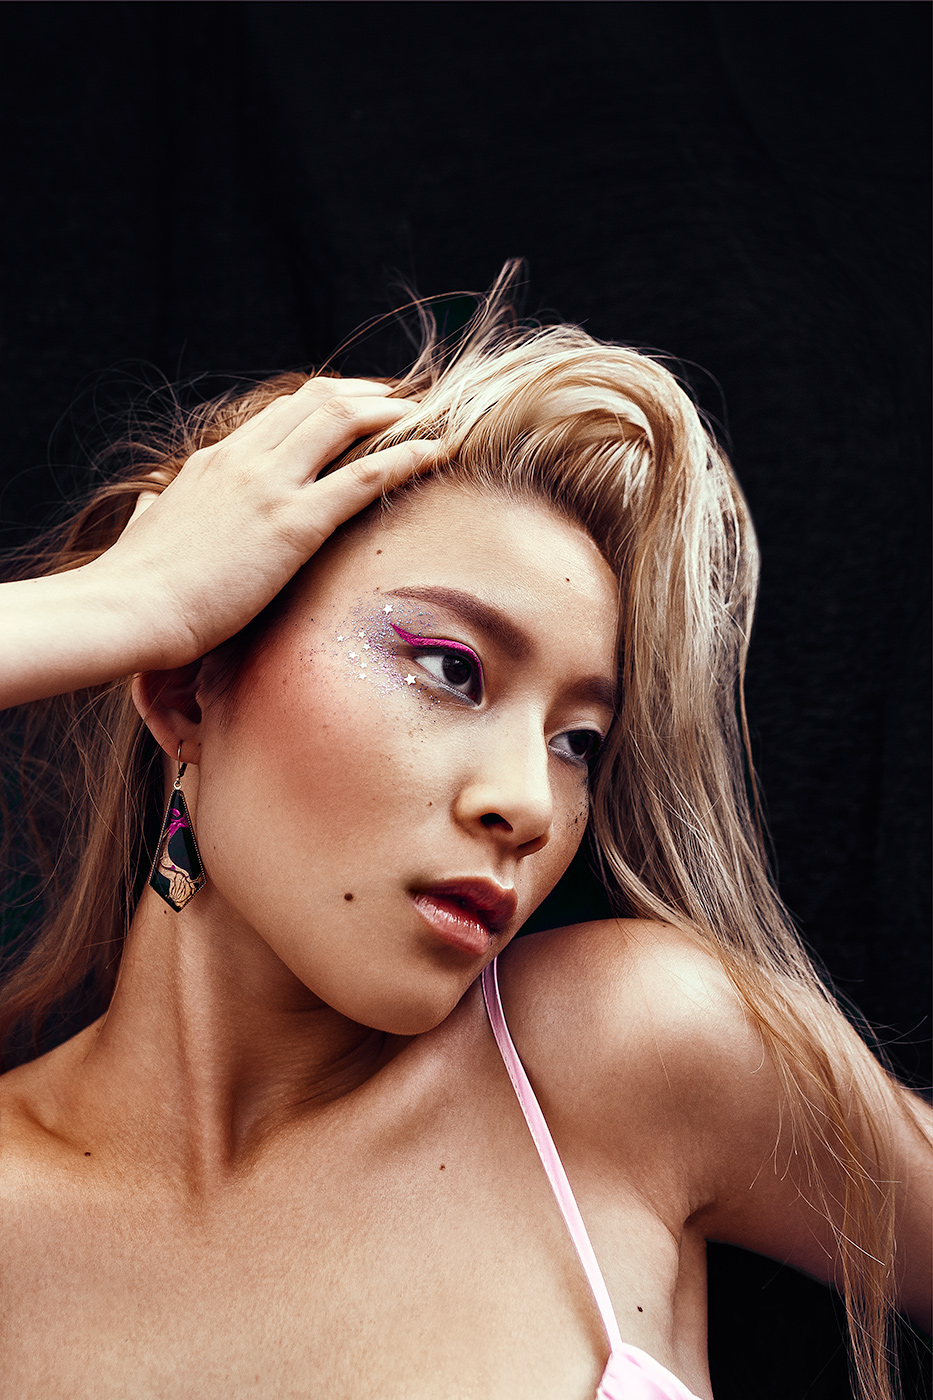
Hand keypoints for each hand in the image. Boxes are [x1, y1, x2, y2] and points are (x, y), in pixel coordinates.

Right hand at [89, 377, 436, 670]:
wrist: (131, 607)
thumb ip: (159, 508)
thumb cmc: (138, 583)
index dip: (329, 402)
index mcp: (215, 460)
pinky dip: (405, 458)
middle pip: (319, 401)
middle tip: (401, 405)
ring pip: (344, 421)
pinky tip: (436, 452)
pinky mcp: (293, 523)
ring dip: (391, 414)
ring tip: (425, 419)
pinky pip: (363, 477)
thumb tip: (152, 504)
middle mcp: (246, 459)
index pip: (283, 411)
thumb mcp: (147, 529)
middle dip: (367, 397)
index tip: (358, 407)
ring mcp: (271, 486)